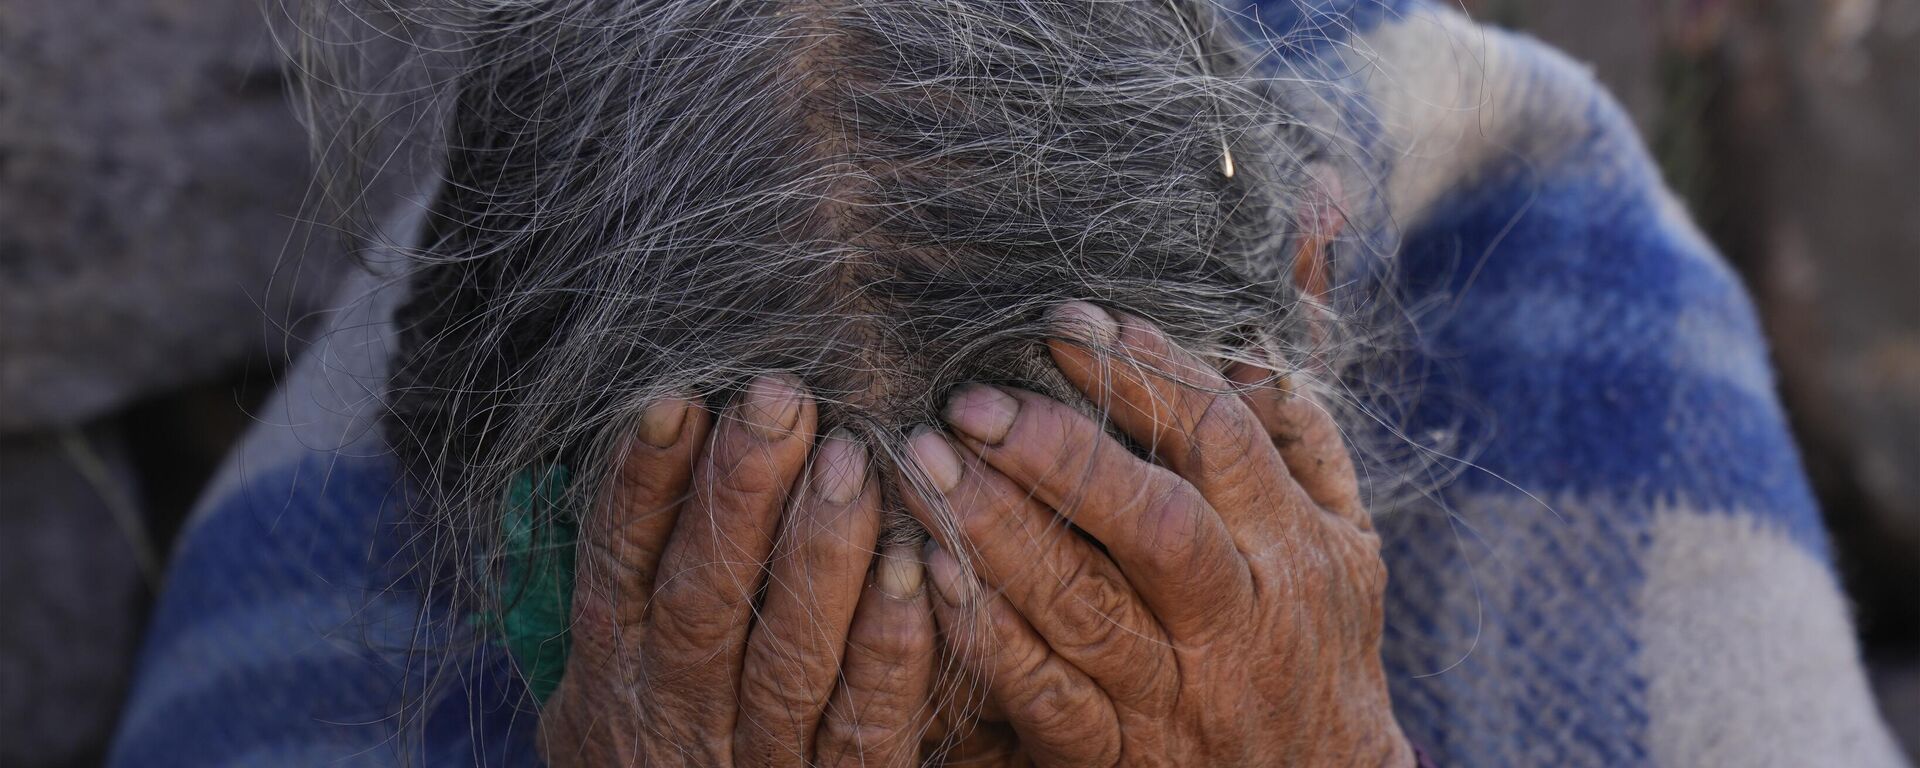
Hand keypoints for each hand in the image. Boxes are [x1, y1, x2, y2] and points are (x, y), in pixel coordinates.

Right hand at [539, 376, 937, 766]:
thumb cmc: (655, 737)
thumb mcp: (612, 666)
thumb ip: (632, 570)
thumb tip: (662, 421)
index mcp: (614, 669)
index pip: (620, 564)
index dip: (646, 481)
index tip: (681, 398)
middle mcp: (678, 715)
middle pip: (704, 598)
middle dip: (743, 491)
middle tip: (783, 398)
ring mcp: (759, 757)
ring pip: (787, 653)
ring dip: (820, 551)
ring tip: (852, 460)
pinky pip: (864, 721)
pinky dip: (889, 646)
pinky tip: (913, 569)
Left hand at [901, 302, 1412, 766]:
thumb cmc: (1317, 644)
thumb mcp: (1344, 539)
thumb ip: (1301, 436)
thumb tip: (1251, 337)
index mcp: (1293, 550)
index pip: (1221, 443)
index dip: (1144, 374)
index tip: (1069, 322)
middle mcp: (1238, 620)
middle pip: (1153, 524)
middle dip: (1061, 453)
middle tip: (973, 399)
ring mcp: (1176, 696)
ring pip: (1084, 606)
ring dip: (998, 531)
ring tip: (927, 463)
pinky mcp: (1118, 758)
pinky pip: (1042, 694)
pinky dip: (984, 633)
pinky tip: (929, 570)